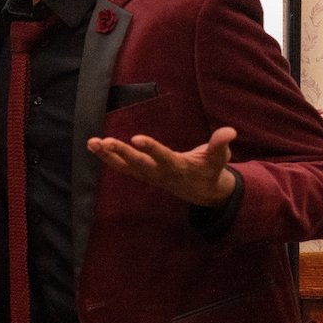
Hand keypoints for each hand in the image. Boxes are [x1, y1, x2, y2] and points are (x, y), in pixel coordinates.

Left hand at [86, 125, 237, 206]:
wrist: (202, 191)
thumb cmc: (211, 169)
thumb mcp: (219, 157)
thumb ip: (220, 144)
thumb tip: (230, 131)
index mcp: (178, 167)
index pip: (163, 157)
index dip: (151, 149)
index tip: (136, 138)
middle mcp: (160, 173)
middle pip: (138, 164)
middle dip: (122, 153)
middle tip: (106, 141)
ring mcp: (148, 175)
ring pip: (125, 166)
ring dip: (108, 155)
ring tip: (92, 142)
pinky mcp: (142, 174)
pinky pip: (121, 167)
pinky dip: (107, 157)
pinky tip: (93, 146)